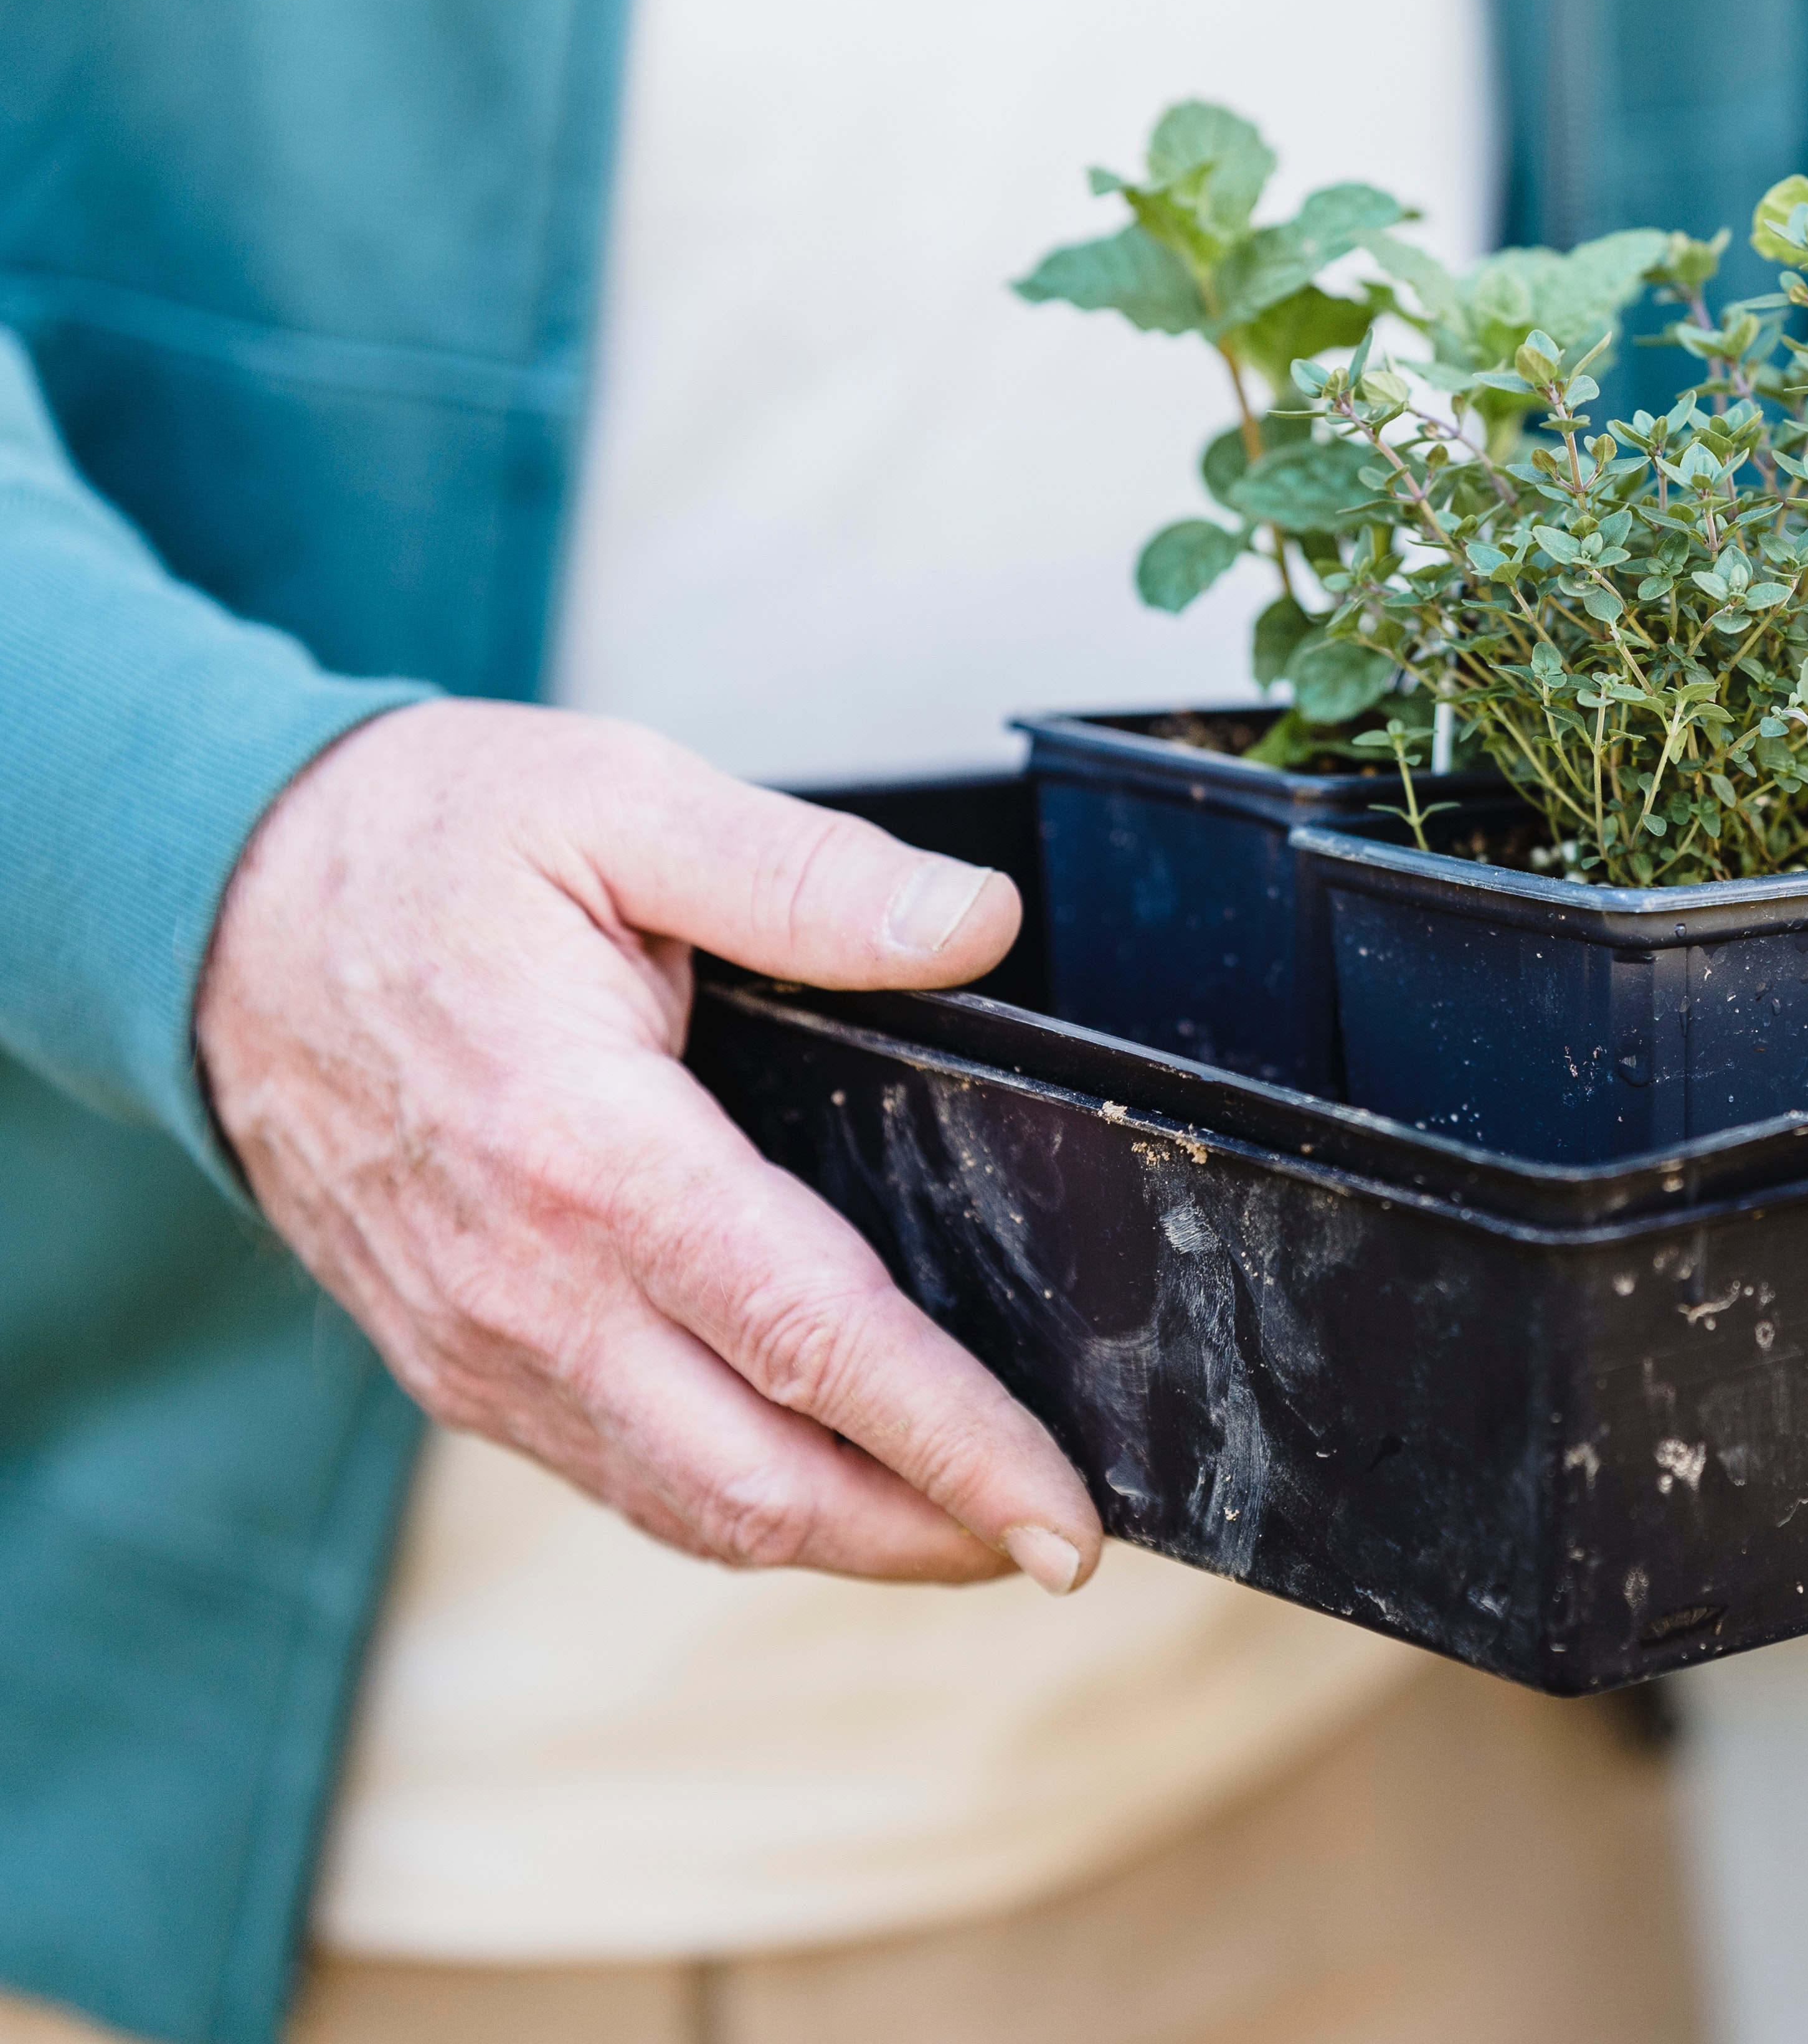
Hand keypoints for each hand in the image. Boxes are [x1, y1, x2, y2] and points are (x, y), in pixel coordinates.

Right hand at [197, 699, 1103, 1590]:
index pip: (812, 1342)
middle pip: (757, 1482)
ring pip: (688, 1503)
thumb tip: (975, 924)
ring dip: (842, 1541)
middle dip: (924, 1534)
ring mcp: (476, 1344)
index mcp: (588, 1152)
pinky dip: (737, 1504)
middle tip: (1058, 1544)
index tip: (1061, 1514)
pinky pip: (617, 1472)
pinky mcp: (452, 1360)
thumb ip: (810, 877)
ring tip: (974, 1529)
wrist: (209, 902)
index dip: (952, 1442)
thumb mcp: (623, 800)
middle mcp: (527, 1285)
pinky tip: (830, 1480)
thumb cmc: (423, 843)